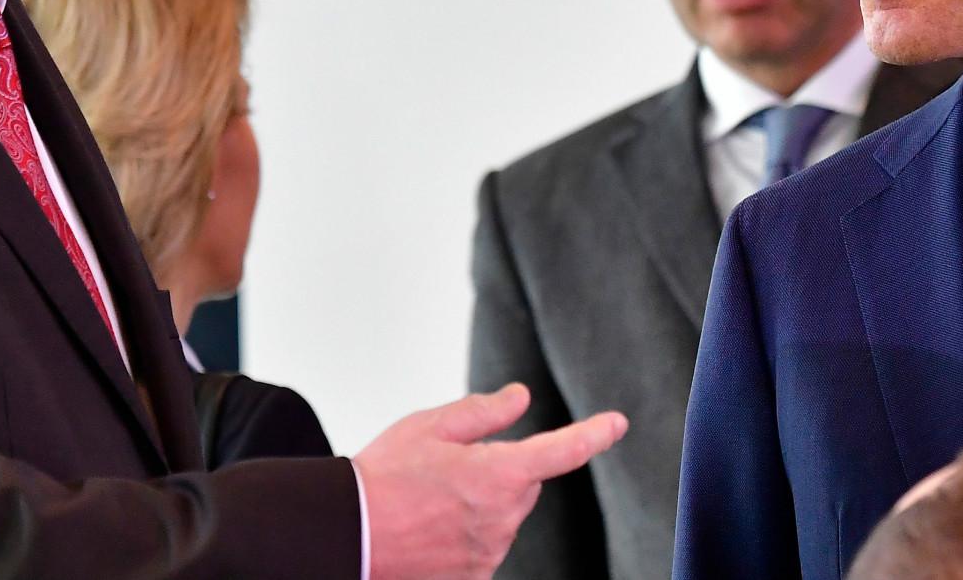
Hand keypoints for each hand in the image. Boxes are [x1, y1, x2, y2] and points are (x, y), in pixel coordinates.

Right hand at [354, 382, 626, 579]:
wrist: (346, 535)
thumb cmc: (383, 479)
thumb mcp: (430, 426)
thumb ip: (484, 412)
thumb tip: (520, 399)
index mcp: (498, 474)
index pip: (562, 451)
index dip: (594, 434)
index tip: (616, 424)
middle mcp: (502, 519)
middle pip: (524, 485)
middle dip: (501, 471)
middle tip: (448, 468)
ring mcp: (488, 553)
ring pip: (503, 517)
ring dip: (480, 505)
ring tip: (427, 502)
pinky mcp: (472, 577)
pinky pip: (484, 547)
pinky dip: (465, 535)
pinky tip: (429, 530)